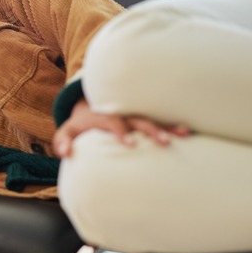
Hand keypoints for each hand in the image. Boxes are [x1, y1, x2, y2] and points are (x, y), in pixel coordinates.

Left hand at [53, 99, 189, 157]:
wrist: (93, 101)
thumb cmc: (81, 122)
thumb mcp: (68, 129)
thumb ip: (63, 141)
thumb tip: (64, 152)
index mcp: (105, 115)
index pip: (113, 121)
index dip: (120, 131)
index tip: (129, 143)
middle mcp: (123, 112)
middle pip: (138, 119)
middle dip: (151, 129)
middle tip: (164, 142)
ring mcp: (136, 113)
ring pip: (154, 117)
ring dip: (168, 125)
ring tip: (183, 133)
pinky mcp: (144, 115)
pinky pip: (161, 118)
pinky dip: (173, 123)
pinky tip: (188, 130)